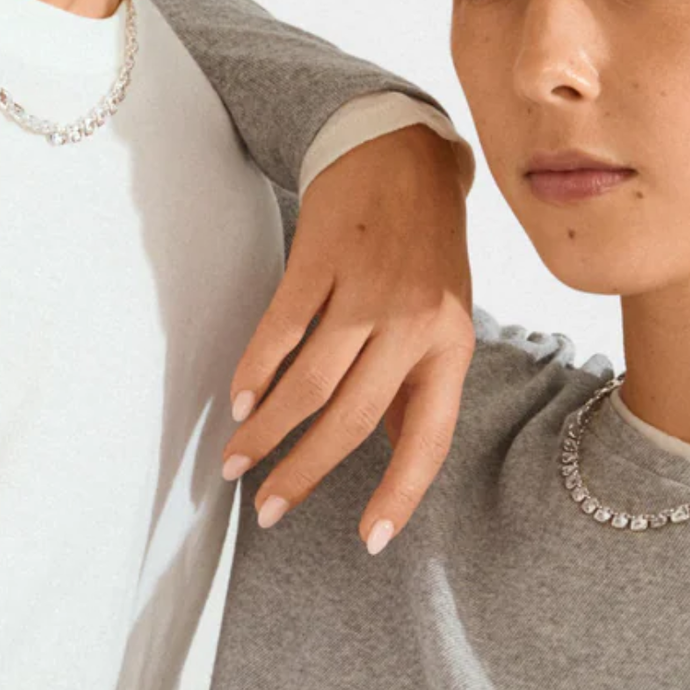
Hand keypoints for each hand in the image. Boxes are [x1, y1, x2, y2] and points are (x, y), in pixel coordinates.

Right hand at [221, 124, 472, 553]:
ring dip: (266, 431)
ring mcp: (364, 289)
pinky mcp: (319, 258)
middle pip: (352, 417)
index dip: (399, 494)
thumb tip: (390, 453)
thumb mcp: (444, 314)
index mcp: (452, 344)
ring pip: (309, 381)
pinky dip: (255, 371)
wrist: (400, 148)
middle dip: (305, 472)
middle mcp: (413, 321)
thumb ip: (417, 382)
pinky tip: (240, 401)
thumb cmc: (424, 242)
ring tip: (237, 462)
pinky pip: (280, 329)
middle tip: (268, 511)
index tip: (369, 540)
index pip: (429, 437)